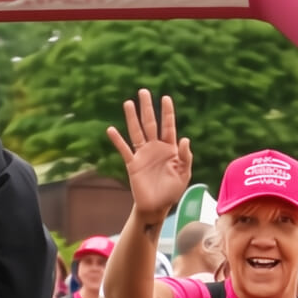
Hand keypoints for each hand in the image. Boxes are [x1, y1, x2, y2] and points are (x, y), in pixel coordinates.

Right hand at [106, 90, 192, 217]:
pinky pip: (124, 149)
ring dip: (132, 118)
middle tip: (143, 91)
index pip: (168, 126)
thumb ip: (186, 157)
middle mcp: (155, 148)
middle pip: (150, 123)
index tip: (166, 98)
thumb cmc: (172, 191)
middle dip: (147, 108)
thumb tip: (185, 139)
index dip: (167, 112)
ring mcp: (142, 154)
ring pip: (136, 132)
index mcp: (170, 148)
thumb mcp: (184, 174)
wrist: (157, 206)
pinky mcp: (132, 164)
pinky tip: (111, 130)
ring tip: (128, 103)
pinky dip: (117, 140)